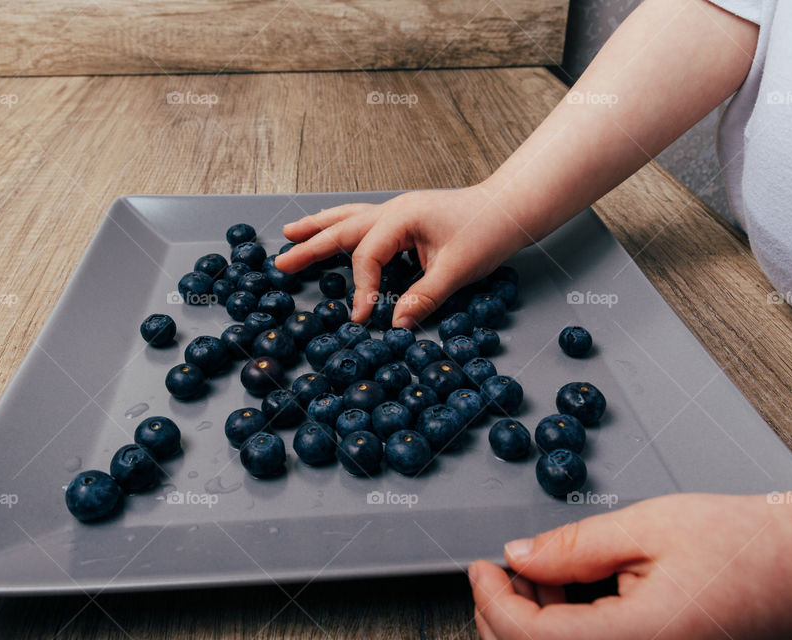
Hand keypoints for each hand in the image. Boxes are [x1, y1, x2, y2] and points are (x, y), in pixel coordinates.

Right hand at [273, 187, 528, 328]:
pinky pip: (363, 220)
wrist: (510, 208)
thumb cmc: (488, 231)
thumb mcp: (458, 269)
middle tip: (281, 263)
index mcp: (402, 218)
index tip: (361, 319)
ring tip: (289, 233)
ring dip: (318, 227)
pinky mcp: (405, 218)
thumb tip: (396, 325)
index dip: (361, 289)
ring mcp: (398, 211)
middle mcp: (393, 210)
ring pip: (348, 218)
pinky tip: (330, 230)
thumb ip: (425, 296)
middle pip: (342, 228)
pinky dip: (341, 226)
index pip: (367, 256)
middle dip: (310, 246)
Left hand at [469, 474, 791, 638]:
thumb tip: (519, 556)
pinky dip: (567, 630)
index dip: (492, 602)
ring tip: (547, 573)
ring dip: (535, 624)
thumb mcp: (650, 525)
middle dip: (505, 615)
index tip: (479, 568)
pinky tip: (574, 594)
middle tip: (503, 569)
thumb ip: (575, 545)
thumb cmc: (748, 546)